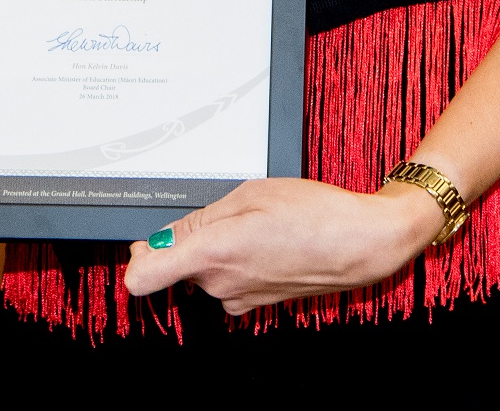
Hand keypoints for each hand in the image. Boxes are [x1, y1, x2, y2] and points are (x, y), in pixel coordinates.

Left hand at [117, 177, 446, 312]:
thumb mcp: (251, 193)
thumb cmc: (314, 213)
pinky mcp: (254, 305)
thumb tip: (161, 239)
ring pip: (204, 269)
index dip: (138, 258)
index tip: (147, 243)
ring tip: (257, 225)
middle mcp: (220, 284)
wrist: (361, 245)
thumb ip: (199, 219)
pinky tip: (267, 243)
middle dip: (190, 238)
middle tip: (228, 213)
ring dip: (217, 249)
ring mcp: (237, 299)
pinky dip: (237, 262)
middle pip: (176, 264)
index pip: (142, 278)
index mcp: (213, 252)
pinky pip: (227, 280)